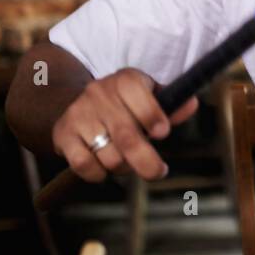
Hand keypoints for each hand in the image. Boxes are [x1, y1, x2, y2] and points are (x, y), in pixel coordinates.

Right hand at [52, 68, 197, 182]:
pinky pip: (84, 164)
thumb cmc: (128, 105)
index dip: (152, 115)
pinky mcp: (63, 134)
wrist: (83, 103)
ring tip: (127, 162)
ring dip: (123, 167)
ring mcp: (79, 114)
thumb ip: (172, 105)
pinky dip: (98, 174)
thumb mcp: (151, 97)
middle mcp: (99, 93)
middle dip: (147, 161)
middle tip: (159, 172)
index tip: (162, 133)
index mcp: (125, 80)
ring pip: (109, 155)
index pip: (136, 93)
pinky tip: (104, 169)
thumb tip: (191, 105)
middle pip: (126, 135)